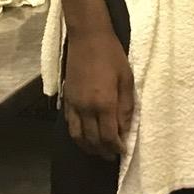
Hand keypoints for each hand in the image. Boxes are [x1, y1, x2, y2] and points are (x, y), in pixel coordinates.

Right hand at [63, 29, 134, 160]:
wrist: (88, 37)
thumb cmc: (112, 55)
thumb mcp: (127, 80)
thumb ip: (126, 107)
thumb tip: (125, 129)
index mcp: (104, 103)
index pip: (108, 136)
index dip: (116, 148)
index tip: (123, 152)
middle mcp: (86, 108)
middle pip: (93, 140)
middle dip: (103, 152)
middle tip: (112, 156)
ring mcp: (74, 104)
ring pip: (78, 136)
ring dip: (88, 148)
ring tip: (99, 152)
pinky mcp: (67, 99)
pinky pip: (70, 125)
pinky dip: (77, 136)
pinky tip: (85, 137)